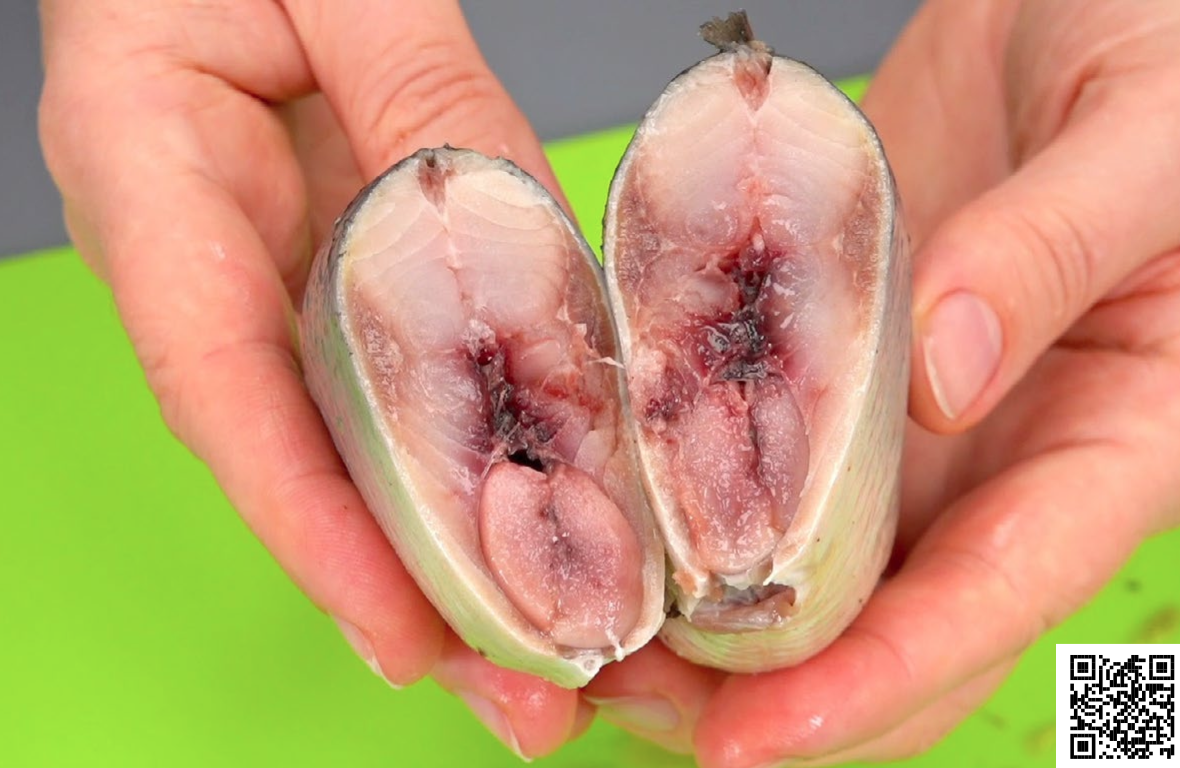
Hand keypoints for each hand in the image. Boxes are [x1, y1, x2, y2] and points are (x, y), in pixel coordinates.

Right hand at [38, 1, 588, 757]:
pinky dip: (471, 475)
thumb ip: (419, 89)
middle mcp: (210, 268)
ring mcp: (276, 281)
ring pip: (356, 450)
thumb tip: (515, 227)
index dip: (311, 527)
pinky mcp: (340, 275)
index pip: (224, 388)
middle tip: (531, 704)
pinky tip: (548, 542)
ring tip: (568, 670)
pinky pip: (399, 391)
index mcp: (156, 185)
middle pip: (303, 464)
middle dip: (413, 599)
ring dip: (457, 566)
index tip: (403, 634)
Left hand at [582, 2, 1179, 764]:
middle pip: (896, 623)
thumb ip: (1058, 249)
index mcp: (1122, 434)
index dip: (878, 677)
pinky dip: (702, 507)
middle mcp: (1014, 456)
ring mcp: (928, 421)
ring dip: (717, 622)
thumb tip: (947, 376)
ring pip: (823, 565)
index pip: (1000, 594)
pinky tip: (621, 514)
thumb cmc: (1166, 39)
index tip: (752, 736)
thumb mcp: (1148, 131)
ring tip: (596, 633)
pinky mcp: (855, 368)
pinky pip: (775, 461)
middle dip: (773, 689)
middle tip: (630, 695)